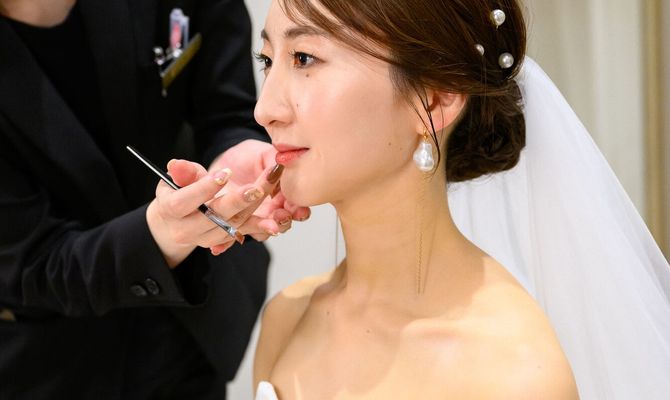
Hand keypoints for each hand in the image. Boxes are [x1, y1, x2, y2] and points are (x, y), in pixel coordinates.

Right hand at [147, 157, 288, 265]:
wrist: (175, 222)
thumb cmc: (177, 193)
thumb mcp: (175, 179)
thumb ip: (183, 172)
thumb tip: (175, 164)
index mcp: (170, 210)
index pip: (185, 201)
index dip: (205, 188)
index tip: (225, 173)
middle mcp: (186, 229)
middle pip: (213, 217)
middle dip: (236, 202)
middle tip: (255, 188)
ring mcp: (204, 238)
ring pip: (232, 224)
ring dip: (253, 210)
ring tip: (268, 193)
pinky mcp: (220, 240)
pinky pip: (242, 232)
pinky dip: (258, 225)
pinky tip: (275, 219)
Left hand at [207, 140, 310, 244]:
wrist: (224, 164)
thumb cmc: (248, 157)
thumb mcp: (265, 153)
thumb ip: (277, 160)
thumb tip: (284, 166)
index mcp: (282, 195)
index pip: (296, 205)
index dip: (298, 208)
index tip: (297, 208)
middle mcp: (270, 210)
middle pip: (282, 222)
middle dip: (284, 221)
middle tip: (281, 217)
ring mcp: (252, 219)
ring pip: (261, 232)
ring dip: (263, 231)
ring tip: (266, 228)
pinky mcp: (232, 224)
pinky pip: (229, 237)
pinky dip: (225, 242)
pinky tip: (219, 246)